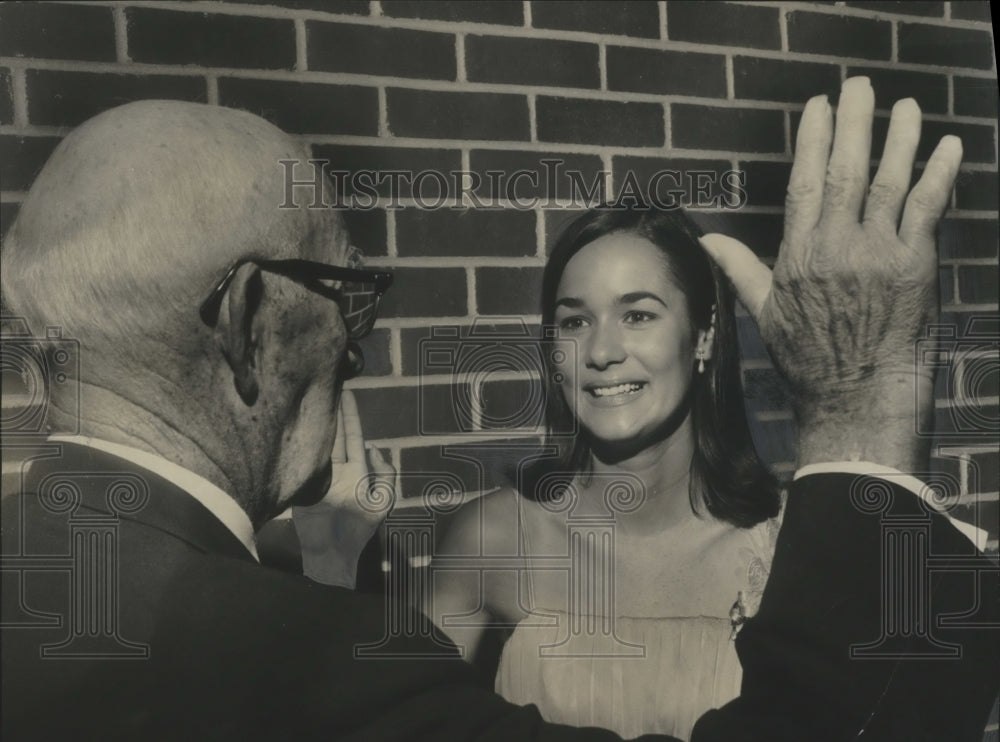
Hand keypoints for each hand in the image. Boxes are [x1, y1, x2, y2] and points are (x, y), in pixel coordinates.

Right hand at [293, 390, 395, 587]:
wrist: (332, 556)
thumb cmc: (359, 531)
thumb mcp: (382, 504)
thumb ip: (386, 476)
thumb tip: (375, 448)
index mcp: (355, 472)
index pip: (351, 437)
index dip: (350, 415)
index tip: (346, 392)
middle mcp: (335, 470)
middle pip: (331, 435)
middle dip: (329, 412)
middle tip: (323, 384)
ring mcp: (315, 477)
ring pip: (314, 445)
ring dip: (312, 424)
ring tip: (306, 399)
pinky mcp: (299, 487)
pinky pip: (298, 463)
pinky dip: (295, 446)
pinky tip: (290, 428)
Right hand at [700, 77, 962, 469]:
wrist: (854, 402)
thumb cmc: (809, 362)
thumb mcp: (764, 313)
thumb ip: (740, 268)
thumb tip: (708, 240)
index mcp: (798, 257)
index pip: (804, 183)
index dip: (813, 140)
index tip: (819, 107)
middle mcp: (835, 249)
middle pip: (845, 171)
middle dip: (853, 123)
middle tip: (860, 86)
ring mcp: (877, 256)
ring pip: (888, 183)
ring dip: (898, 139)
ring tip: (905, 107)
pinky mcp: (915, 268)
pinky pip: (928, 209)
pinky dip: (940, 175)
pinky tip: (947, 147)